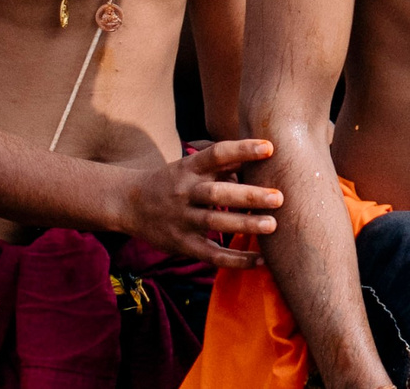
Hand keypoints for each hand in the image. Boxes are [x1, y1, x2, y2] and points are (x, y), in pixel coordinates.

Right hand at [118, 139, 282, 266]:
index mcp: (190, 168)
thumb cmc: (176, 180)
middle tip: (279, 197)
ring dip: (244, 226)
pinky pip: (210, 255)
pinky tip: (260, 261)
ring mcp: (181, 219)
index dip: (242, 150)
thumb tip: (266, 158)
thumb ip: (225, 164)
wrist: (129, 202)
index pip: (217, 154)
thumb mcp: (193, 166)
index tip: (270, 148)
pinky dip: (235, 260)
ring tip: (273, 226)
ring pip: (214, 223)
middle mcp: (185, 192)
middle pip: (216, 194)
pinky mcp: (181, 244)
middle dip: (248, 196)